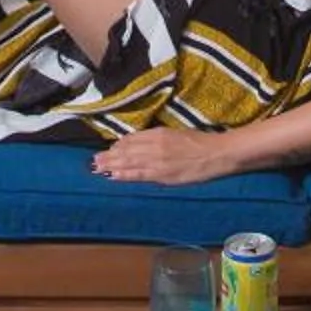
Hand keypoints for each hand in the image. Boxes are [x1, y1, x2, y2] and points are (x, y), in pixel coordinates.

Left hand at [93, 127, 229, 184]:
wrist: (216, 154)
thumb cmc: (200, 142)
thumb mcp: (176, 133)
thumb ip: (157, 138)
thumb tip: (139, 143)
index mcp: (159, 134)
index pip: (133, 139)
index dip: (119, 145)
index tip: (109, 149)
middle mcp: (154, 146)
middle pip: (127, 151)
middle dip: (109, 156)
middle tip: (94, 160)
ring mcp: (157, 162)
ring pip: (129, 163)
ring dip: (111, 165)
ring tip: (97, 168)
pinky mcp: (162, 175)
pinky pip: (139, 175)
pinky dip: (124, 175)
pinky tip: (113, 176)